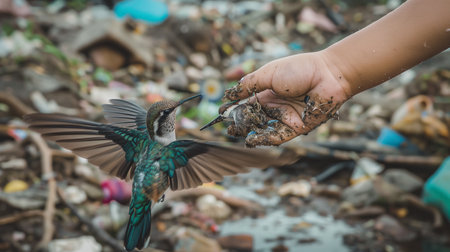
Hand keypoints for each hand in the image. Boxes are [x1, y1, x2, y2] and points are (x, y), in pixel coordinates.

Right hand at [223, 51, 350, 145]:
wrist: (328, 75)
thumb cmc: (300, 69)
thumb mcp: (269, 74)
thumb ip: (249, 85)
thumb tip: (229, 94)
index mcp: (268, 91)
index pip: (247, 102)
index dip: (234, 108)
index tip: (222, 112)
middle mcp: (275, 105)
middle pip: (253, 117)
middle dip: (239, 123)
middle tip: (227, 128)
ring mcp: (285, 117)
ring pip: (263, 128)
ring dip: (248, 132)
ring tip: (235, 134)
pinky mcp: (296, 128)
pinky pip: (277, 136)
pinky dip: (264, 139)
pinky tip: (251, 140)